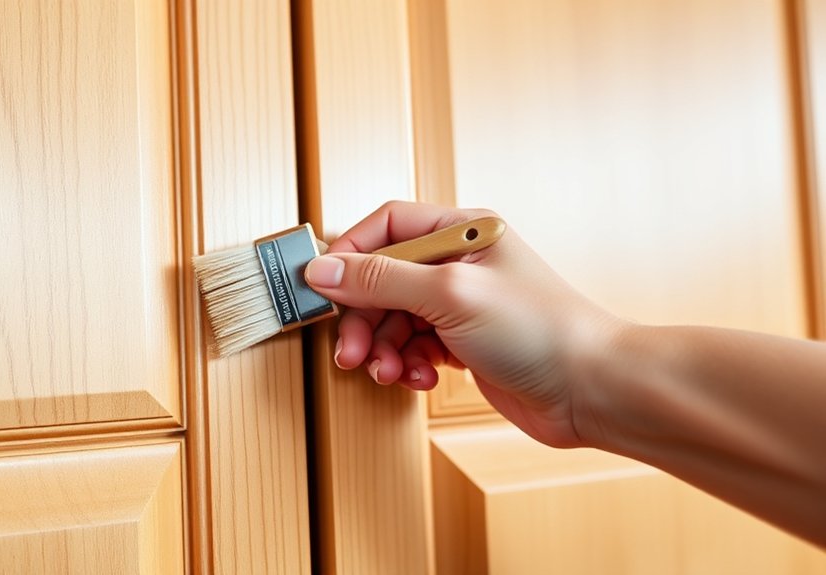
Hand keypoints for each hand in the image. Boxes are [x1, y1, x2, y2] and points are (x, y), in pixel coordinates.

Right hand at [304, 201, 622, 447]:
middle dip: (363, 317)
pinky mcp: (463, 343)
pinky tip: (419, 379)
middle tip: (351, 350)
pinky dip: (407, 364)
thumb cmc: (542, 330)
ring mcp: (461, 304)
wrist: (591, 390)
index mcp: (463, 231)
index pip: (388, 225)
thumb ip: (381, 280)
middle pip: (383, 278)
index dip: (351, 253)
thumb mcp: (450, 294)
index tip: (324, 285)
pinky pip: (413, 347)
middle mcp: (460, 263)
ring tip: (388, 372)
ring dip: (383, 348)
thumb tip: (325, 268)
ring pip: (394, 317)